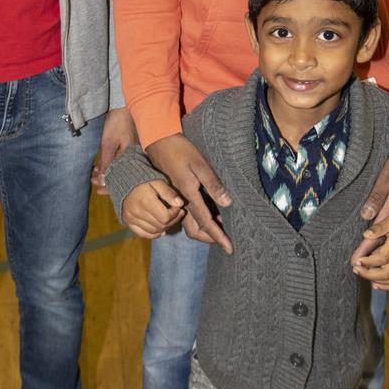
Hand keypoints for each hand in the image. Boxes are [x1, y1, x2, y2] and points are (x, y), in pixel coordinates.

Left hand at [92, 107, 137, 195]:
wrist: (124, 106)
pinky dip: (112, 165)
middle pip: (122, 175)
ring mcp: (135, 153)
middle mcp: (136, 158)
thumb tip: (103, 181)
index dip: (110, 187)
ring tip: (94, 172)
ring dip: (108, 171)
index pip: (122, 179)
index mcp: (133, 158)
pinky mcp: (131, 149)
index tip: (98, 191)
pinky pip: (122, 161)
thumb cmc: (117, 123)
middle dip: (107, 180)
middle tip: (93, 179)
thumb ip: (106, 163)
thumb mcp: (108, 143)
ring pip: (121, 168)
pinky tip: (102, 165)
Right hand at [122, 180, 185, 238]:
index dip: (175, 214)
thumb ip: (169, 193)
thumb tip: (180, 204)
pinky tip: (161, 228)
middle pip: (161, 226)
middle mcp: (136, 212)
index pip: (165, 217)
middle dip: (173, 220)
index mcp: (145, 201)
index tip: (179, 207)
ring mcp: (131, 219)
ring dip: (165, 227)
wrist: (125, 182)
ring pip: (154, 231)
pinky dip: (155, 234)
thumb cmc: (145, 182)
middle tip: (177, 213)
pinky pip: (145, 235)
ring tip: (169, 218)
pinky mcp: (128, 223)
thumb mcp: (158, 182)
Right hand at [146, 134, 232, 253]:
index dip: (218, 237)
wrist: (159, 140)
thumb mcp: (201, 165)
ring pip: (189, 223)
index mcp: (189, 196)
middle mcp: (181, 201)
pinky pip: (186, 214)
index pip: (206, 222)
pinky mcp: (174, 193)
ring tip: (219, 226)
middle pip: (194, 229)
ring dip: (203, 229)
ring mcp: (176, 198)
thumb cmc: (181, 150)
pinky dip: (198, 220)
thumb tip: (227, 204)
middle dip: (209, 238)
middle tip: (225, 238)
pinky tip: (208, 212)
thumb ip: (213, 185)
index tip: (229, 248)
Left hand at [351, 142, 388, 265]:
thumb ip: (377, 195)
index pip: (378, 232)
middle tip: (356, 266)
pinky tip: (382, 238)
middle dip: (370, 252)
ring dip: (378, 246)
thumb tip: (366, 216)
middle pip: (384, 237)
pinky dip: (386, 234)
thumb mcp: (388, 175)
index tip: (356, 260)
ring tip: (367, 260)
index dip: (366, 247)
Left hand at [352, 213, 388, 289]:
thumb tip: (365, 235)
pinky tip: (374, 283)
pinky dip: (385, 286)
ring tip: (362, 273)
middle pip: (385, 274)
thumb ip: (379, 227)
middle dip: (368, 274)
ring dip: (374, 280)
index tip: (357, 260)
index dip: (368, 262)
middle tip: (356, 269)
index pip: (382, 259)